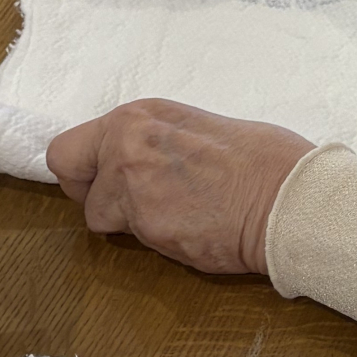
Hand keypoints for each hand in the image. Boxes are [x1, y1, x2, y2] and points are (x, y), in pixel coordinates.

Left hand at [45, 101, 313, 274]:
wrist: (288, 196)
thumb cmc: (265, 160)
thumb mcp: (197, 128)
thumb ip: (159, 143)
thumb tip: (147, 162)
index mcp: (139, 116)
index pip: (72, 144)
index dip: (87, 169)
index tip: (109, 180)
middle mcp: (125, 145)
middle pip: (67, 174)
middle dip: (89, 193)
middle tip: (126, 205)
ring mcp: (132, 186)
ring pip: (97, 215)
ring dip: (128, 222)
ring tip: (175, 216)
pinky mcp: (147, 226)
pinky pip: (134, 239)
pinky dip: (157, 240)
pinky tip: (191, 229)